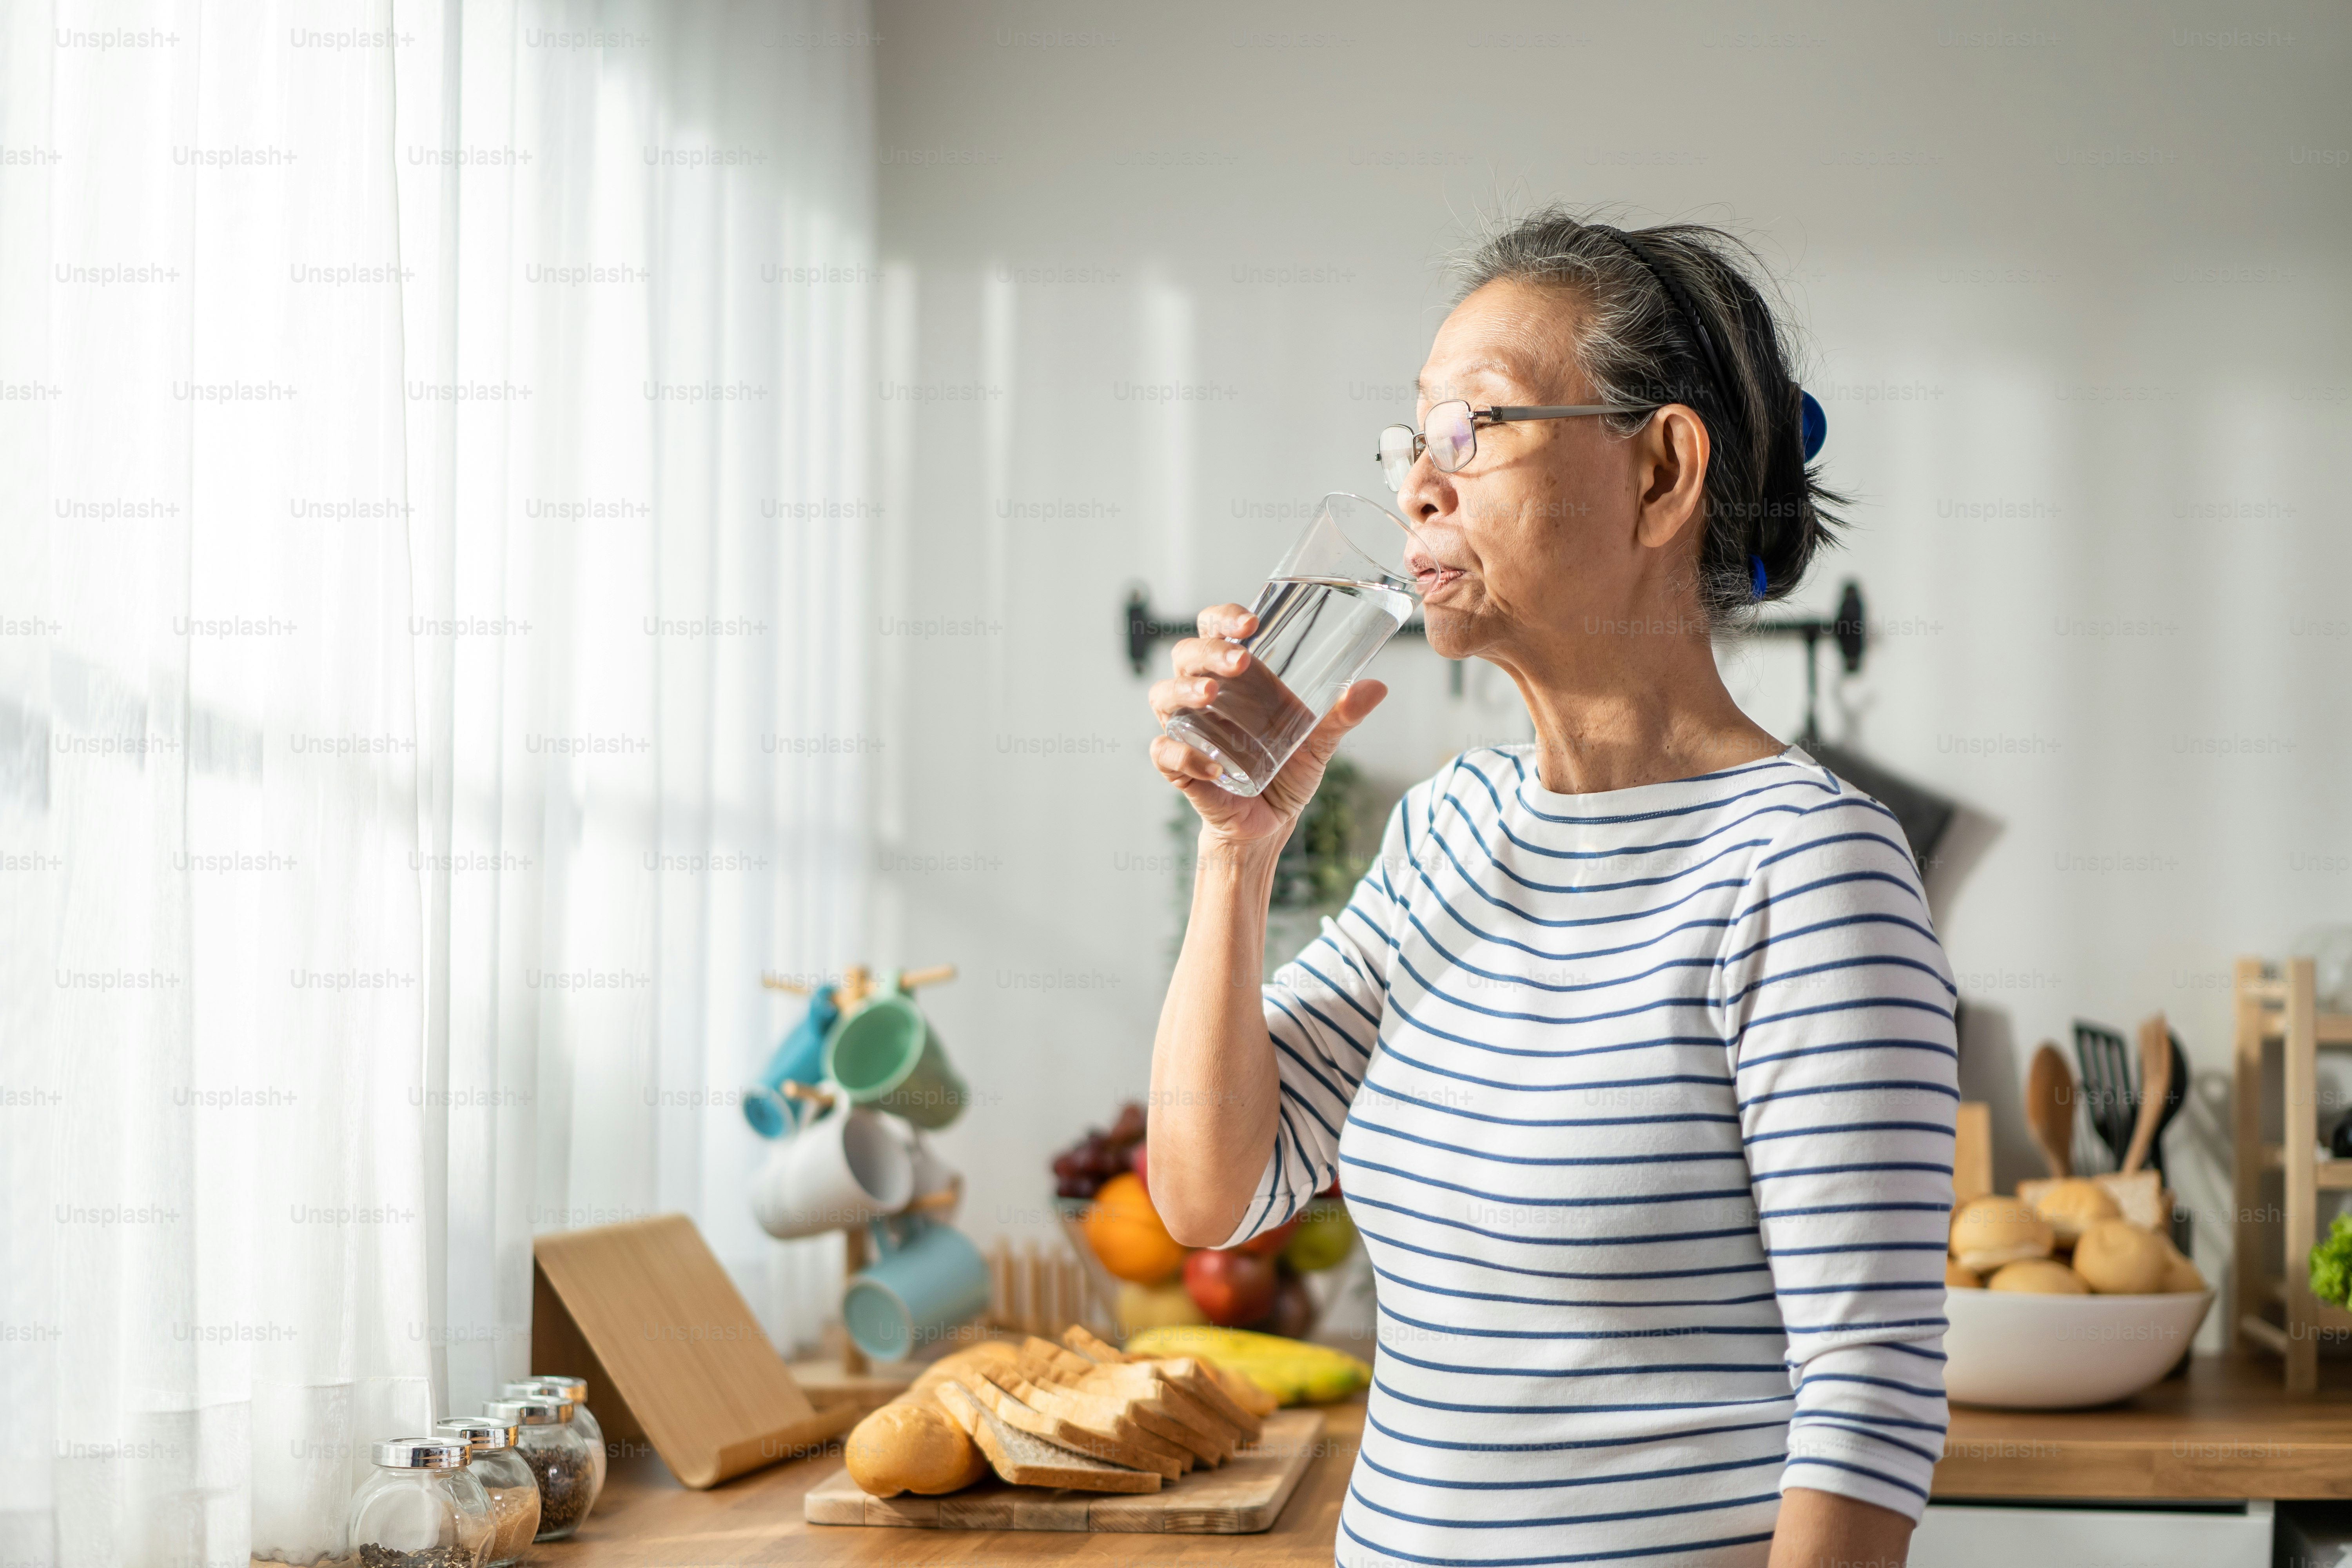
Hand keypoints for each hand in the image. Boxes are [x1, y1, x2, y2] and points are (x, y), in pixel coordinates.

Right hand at [1148, 603, 1387, 847]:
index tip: (1251, 623)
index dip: (1224, 618)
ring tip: (1211, 695)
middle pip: (1186, 655)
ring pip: (1163, 695)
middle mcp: (1203, 696)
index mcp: (1234, 677)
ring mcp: (1187, 729)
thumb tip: (1376, 687)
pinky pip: (1164, 753)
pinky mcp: (1179, 768)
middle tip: (1239, 662)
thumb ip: (1341, 716)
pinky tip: (1214, 767)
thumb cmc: (1287, 770)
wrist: (1271, 823)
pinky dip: (1183, 756)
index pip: (1214, 630)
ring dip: (1184, 690)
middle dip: (1209, 652)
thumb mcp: (1319, 742)